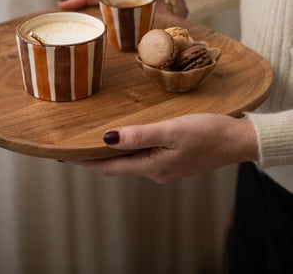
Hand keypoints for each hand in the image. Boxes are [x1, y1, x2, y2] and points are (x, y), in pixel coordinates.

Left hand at [73, 114, 257, 183]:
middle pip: (117, 166)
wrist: (237, 140)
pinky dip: (128, 148)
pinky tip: (127, 139)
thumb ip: (139, 135)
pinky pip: (143, 155)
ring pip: (130, 161)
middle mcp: (156, 171)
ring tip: (93, 142)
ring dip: (110, 154)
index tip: (64, 155)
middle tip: (73, 148)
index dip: (85, 161)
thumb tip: (107, 138)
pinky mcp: (173, 159)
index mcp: (152, 166)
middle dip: (93, 159)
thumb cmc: (207, 133)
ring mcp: (165, 166)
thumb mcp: (171, 130)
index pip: (109, 167)